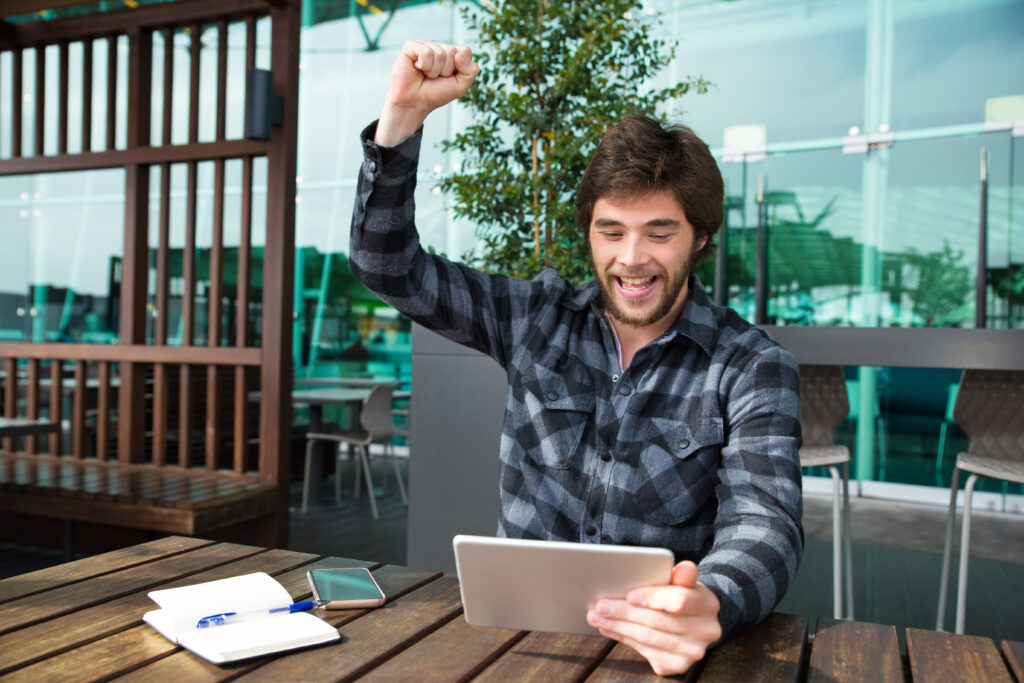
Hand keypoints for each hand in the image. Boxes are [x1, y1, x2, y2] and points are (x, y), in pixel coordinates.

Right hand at [375, 40, 478, 146]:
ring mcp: (424, 45)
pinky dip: (424, 66)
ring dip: (434, 71)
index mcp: (451, 54)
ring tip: (426, 75)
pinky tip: (417, 68)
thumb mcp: (461, 86)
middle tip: (435, 78)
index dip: (460, 68)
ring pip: (440, 53)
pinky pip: (426, 52)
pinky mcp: (411, 46)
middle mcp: (438, 47)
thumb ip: (471, 71)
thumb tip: (458, 55)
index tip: (449, 78)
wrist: (414, 103)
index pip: (465, 51)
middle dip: (446, 71)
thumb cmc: (435, 94)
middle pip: (453, 52)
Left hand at [586, 561, 721, 676]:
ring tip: (597, 616)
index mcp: (709, 604)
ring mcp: (693, 652)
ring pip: (648, 638)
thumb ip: (681, 575)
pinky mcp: (678, 666)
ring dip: (618, 627)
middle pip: (658, 621)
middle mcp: (707, 631)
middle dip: (625, 612)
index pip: (679, 600)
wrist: (692, 620)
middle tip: (600, 605)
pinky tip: (610, 629)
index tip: (629, 595)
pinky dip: (624, 639)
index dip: (653, 598)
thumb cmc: (681, 595)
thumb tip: (685, 568)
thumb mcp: (682, 581)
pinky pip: (646, 652)